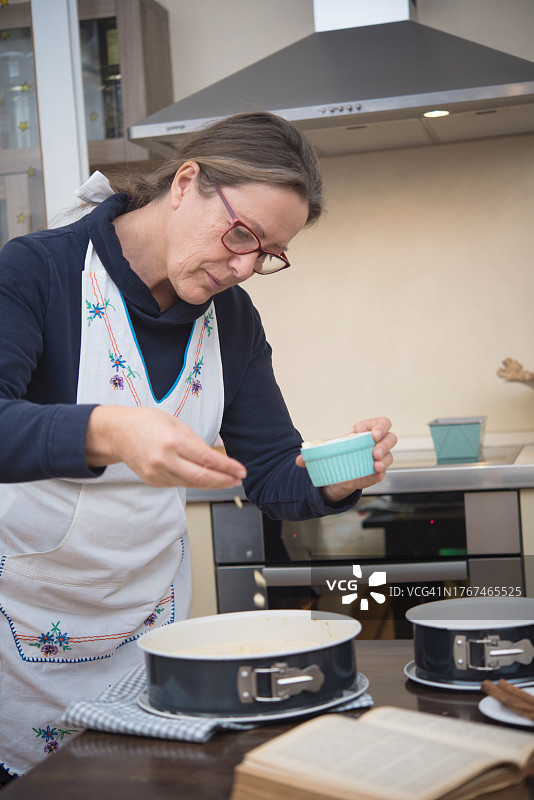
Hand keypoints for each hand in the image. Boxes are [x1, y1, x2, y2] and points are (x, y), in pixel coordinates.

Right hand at [85, 405, 246, 488]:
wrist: (117, 433)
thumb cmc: (146, 422)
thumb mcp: (175, 423)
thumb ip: (196, 442)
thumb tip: (215, 458)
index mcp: (173, 441)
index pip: (207, 459)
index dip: (227, 467)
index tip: (241, 470)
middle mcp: (165, 460)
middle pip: (201, 477)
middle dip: (224, 480)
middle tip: (238, 480)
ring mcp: (158, 473)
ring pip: (192, 483)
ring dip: (212, 484)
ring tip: (227, 481)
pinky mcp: (153, 481)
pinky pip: (179, 483)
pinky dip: (194, 482)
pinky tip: (205, 479)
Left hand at [295, 417, 396, 504]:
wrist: (335, 474)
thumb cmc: (335, 455)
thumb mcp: (325, 452)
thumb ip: (311, 455)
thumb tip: (299, 460)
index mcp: (363, 432)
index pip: (381, 423)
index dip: (381, 426)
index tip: (374, 434)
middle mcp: (374, 444)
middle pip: (390, 438)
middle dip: (384, 445)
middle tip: (374, 454)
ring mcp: (378, 458)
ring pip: (390, 456)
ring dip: (385, 461)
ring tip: (375, 466)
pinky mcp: (376, 472)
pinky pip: (384, 472)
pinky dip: (381, 474)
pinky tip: (376, 476)